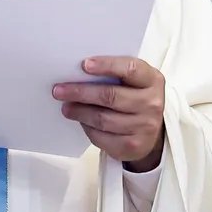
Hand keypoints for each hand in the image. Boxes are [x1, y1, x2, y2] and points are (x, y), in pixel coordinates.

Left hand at [53, 57, 165, 171]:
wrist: (149, 130)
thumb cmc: (132, 96)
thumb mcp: (130, 80)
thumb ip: (112, 73)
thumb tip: (76, 71)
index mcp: (152, 80)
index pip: (131, 69)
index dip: (107, 65)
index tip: (84, 65)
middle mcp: (153, 103)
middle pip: (111, 96)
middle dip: (81, 92)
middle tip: (59, 90)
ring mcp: (145, 127)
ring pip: (103, 118)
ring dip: (80, 112)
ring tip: (66, 107)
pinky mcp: (133, 146)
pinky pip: (102, 137)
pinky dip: (87, 128)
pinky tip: (81, 121)